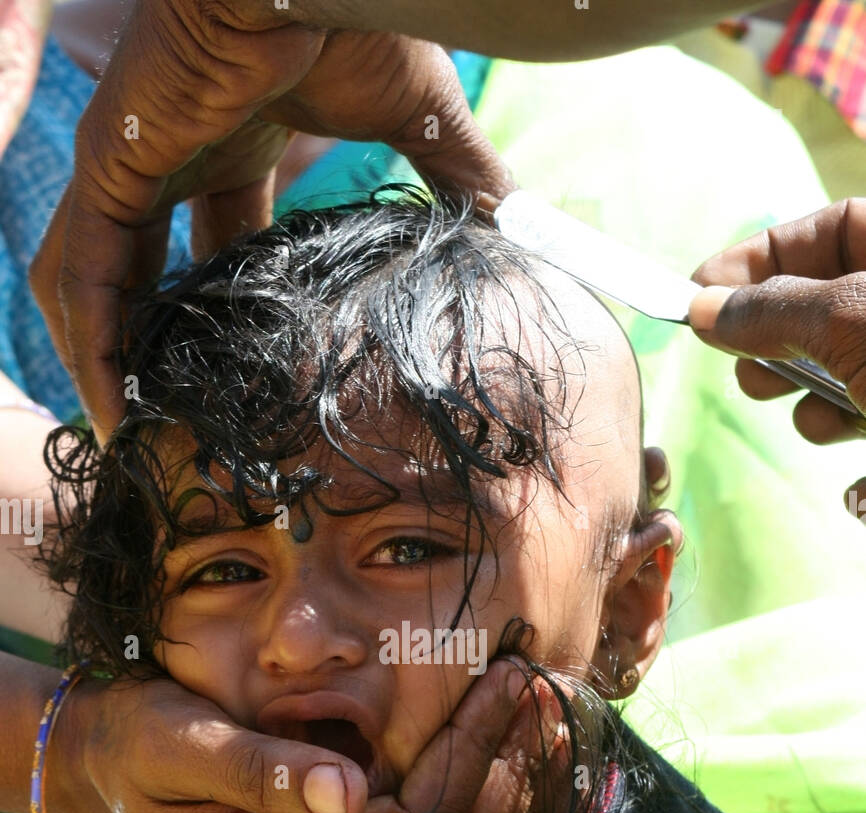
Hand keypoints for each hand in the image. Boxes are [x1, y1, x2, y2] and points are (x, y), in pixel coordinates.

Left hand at [29, 2, 512, 443]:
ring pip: (101, 280)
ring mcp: (138, 160)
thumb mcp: (421, 121)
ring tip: (136, 434)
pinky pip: (83, 274)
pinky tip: (116, 410)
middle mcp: (179, 155)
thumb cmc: (363, 17)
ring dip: (112, 356)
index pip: (218, 239)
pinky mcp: (113, 165)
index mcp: (239, 141)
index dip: (222, 306)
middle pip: (150, 269)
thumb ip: (460, 179)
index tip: (239, 371)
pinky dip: (93, 344)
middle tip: (177, 417)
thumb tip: (521, 225)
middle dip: (158, 343)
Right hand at [61, 660, 552, 812]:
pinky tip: (504, 775)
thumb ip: (260, 772)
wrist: (108, 782)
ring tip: (539, 732)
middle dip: (499, 779)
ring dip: (501, 811)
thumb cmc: (139, 747)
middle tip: (539, 701)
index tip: (508, 681)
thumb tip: (350, 790)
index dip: (466, 756)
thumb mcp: (181, 743)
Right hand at [688, 198, 865, 445]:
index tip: (701, 288)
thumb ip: (771, 311)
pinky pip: (853, 403)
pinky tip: (826, 423)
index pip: (829, 228)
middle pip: (819, 296)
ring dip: (792, 380)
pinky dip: (828, 416)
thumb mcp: (846, 320)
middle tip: (730, 350)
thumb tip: (702, 306)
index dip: (761, 255)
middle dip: (768, 327)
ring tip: (773, 392)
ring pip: (829, 356)